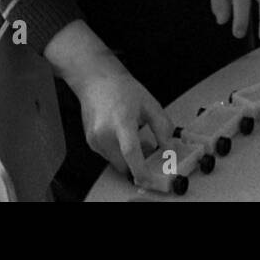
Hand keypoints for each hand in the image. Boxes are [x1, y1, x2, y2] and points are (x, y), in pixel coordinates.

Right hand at [45, 23, 173, 182]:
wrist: (96, 80)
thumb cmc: (122, 89)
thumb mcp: (149, 104)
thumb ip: (162, 127)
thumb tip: (169, 146)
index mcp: (121, 121)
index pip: (131, 152)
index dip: (140, 169)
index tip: (149, 179)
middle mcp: (104, 132)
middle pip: (123, 162)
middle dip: (137, 163)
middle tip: (148, 147)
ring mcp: (95, 138)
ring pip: (116, 161)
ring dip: (127, 156)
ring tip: (133, 134)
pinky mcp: (90, 142)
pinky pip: (108, 155)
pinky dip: (117, 150)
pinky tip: (120, 133)